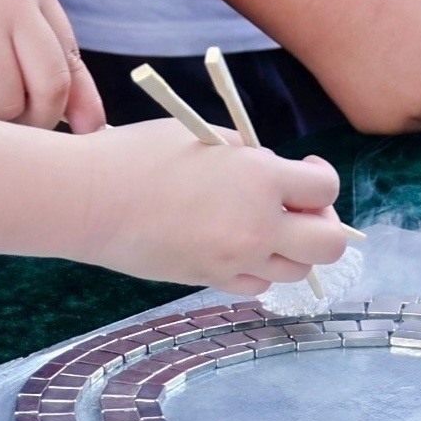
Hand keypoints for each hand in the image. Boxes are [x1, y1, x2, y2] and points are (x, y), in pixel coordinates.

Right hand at [70, 119, 354, 293]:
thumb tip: (275, 174)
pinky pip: (256, 285)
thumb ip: (251, 157)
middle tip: (302, 208)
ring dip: (293, 248)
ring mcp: (235, 260)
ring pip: (296, 271)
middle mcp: (257, 225)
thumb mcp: (206, 136)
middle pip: (329, 245)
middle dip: (326, 224)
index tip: (305, 169)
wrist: (91, 200)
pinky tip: (238, 245)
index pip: (325, 189)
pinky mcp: (210, 280)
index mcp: (259, 178)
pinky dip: (258, 268)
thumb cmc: (140, 154)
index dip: (321, 178)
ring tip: (266, 226)